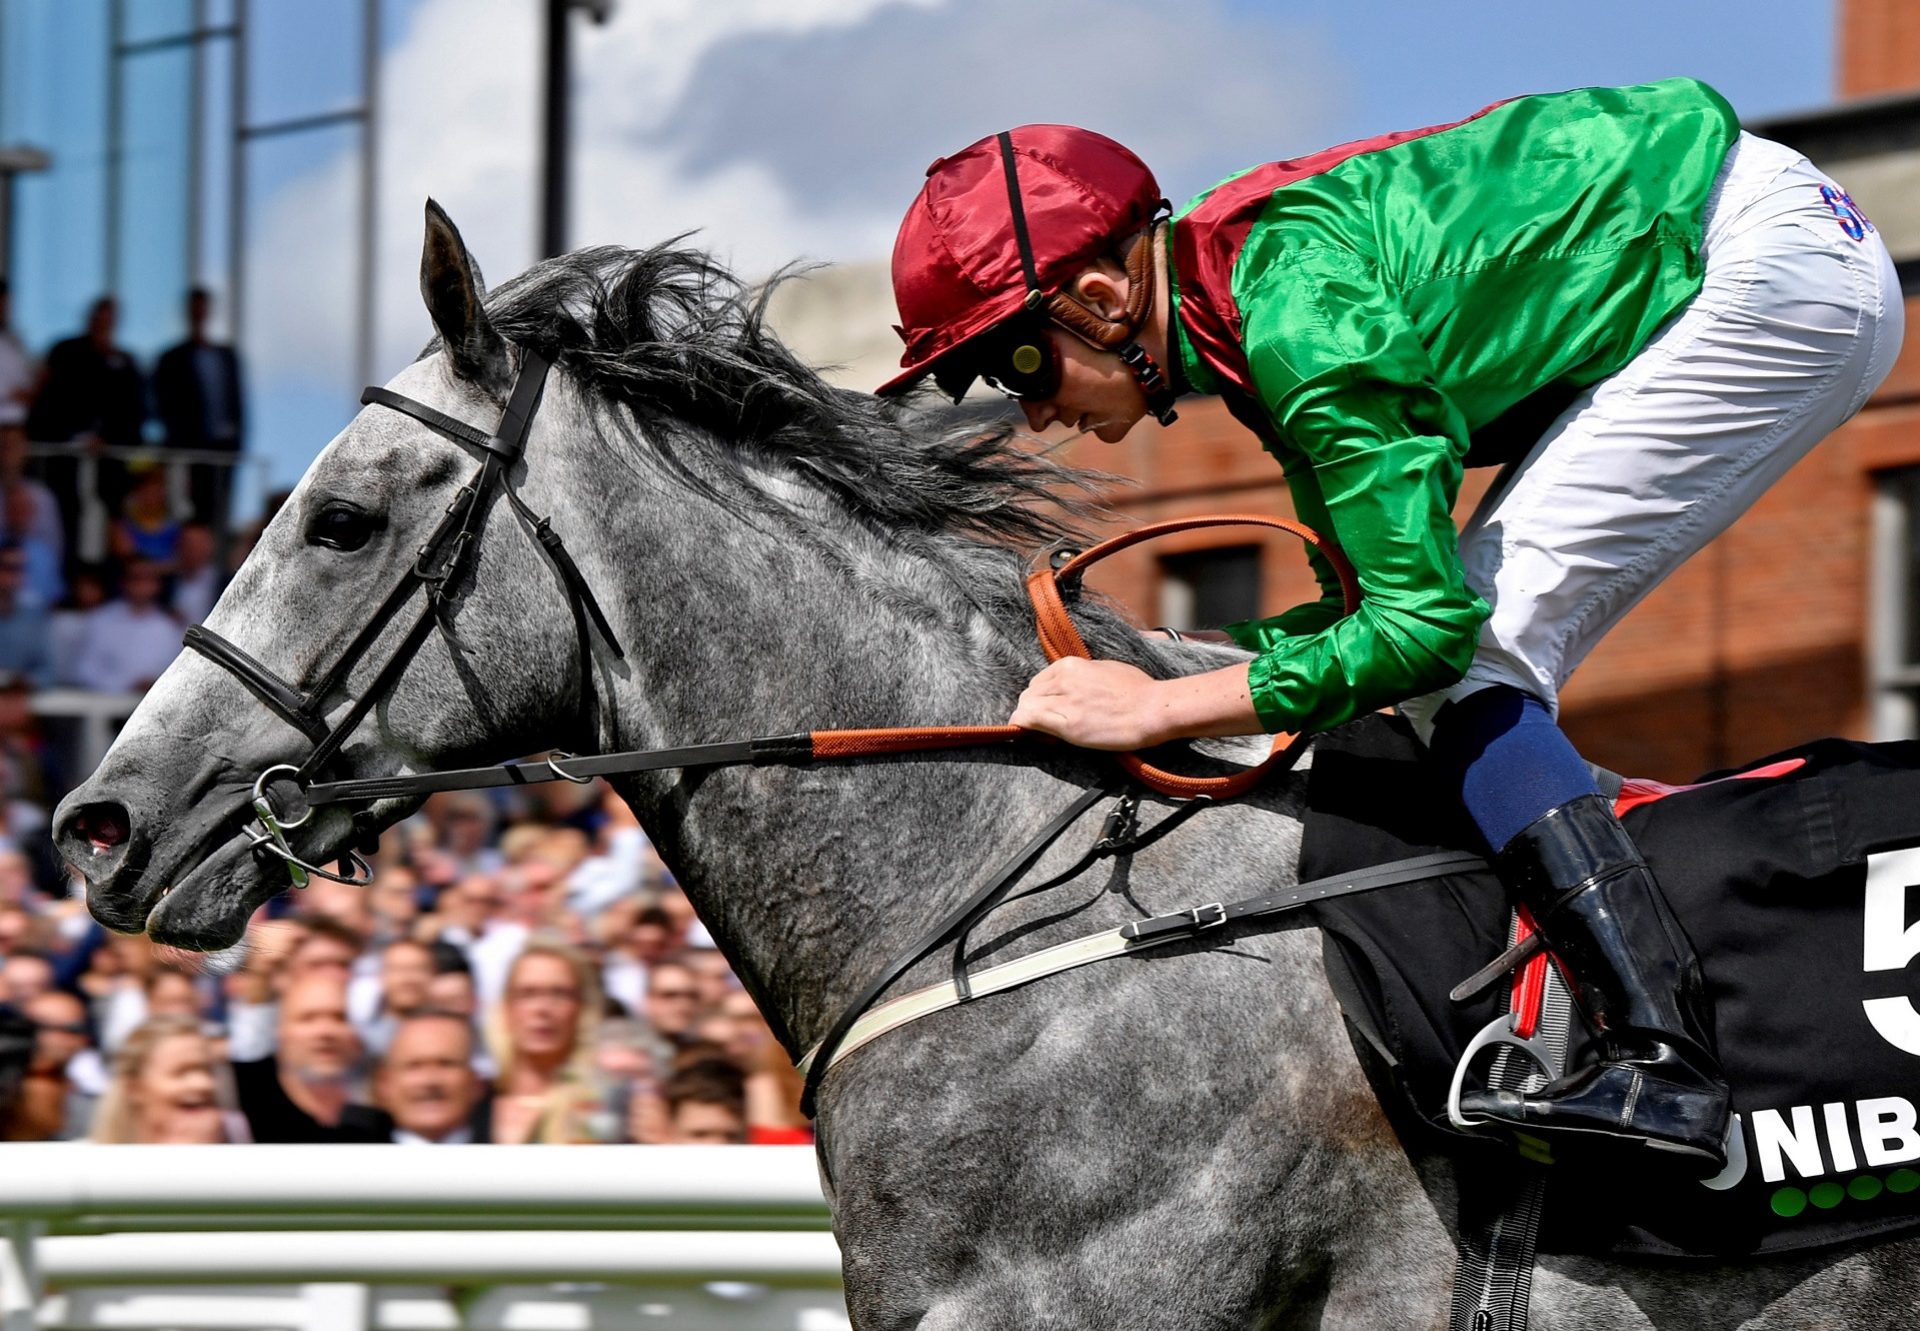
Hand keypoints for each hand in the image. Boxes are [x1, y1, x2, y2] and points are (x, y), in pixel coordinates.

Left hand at [1008, 658, 1174, 750]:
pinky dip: (1026, 729)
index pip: (1039, 682)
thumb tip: (1071, 687)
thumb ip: (1082, 676)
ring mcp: (1064, 702)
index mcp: (1070, 665)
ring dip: (1030, 722)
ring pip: (1026, 708)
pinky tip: (1034, 736)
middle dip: (1033, 710)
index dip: (1041, 699)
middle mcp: (1063, 680)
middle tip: (1045, 726)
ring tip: (1043, 734)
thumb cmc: (1138, 690)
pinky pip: (1030, 722)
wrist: (1152, 709)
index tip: (1049, 710)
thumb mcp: (1105, 670)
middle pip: (1029, 695)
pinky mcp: (1068, 725)